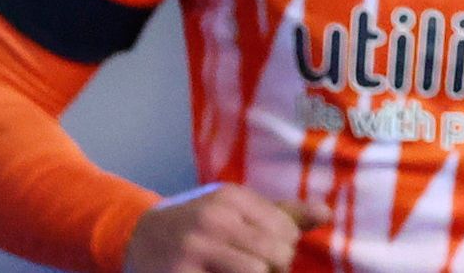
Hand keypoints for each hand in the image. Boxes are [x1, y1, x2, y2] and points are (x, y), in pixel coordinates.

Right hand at [123, 184, 325, 272]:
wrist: (137, 237)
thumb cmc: (198, 225)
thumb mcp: (235, 210)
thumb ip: (281, 214)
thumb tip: (327, 214)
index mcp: (231, 198)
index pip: (287, 231)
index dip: (285, 249)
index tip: (267, 253)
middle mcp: (214, 218)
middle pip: (277, 254)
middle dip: (276, 269)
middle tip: (259, 270)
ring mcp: (195, 248)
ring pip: (258, 271)